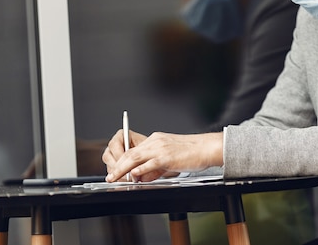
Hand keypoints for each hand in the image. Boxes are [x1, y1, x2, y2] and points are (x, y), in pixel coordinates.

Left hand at [103, 130, 223, 181]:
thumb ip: (156, 166)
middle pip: (130, 152)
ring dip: (122, 168)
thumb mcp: (171, 157)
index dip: (122, 160)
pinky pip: (148, 163)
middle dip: (117, 165)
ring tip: (114, 177)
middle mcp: (156, 141)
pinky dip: (138, 170)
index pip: (134, 149)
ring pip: (135, 157)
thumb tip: (143, 176)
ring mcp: (160, 149)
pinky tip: (132, 176)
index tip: (116, 169)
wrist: (207, 147)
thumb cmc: (193, 152)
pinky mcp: (166, 157)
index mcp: (157, 139)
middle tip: (111, 176)